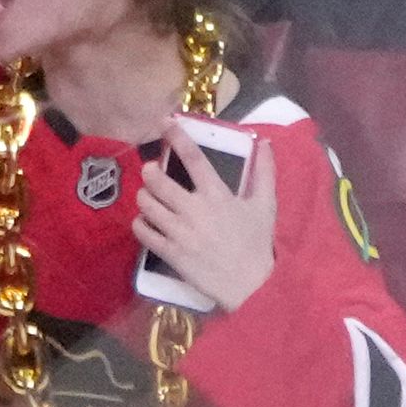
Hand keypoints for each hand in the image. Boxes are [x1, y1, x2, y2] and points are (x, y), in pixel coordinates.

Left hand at [135, 134, 277, 312]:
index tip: (164, 122)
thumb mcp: (266, 205)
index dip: (177, 138)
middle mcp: (195, 210)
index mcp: (218, 195)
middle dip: (149, 172)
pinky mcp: (169, 251)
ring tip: (148, 196)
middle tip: (150, 171)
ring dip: (143, 196)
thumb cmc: (257, 242)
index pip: (194, 159)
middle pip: (159, 181)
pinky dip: (140, 223)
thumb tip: (265, 143)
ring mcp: (180, 231)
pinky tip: (146, 221)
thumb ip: (265, 172)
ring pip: (146, 204)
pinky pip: (142, 231)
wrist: (250, 283)